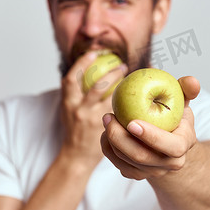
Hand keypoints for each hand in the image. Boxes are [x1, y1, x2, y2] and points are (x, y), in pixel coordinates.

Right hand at [59, 51, 126, 167]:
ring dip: (124, 88)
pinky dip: (130, 103)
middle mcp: (78, 110)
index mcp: (67, 102)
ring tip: (136, 81)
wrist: (76, 155)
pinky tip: (141, 98)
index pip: (71, 79)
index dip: (81, 64)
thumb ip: (78, 93)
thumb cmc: (76, 129)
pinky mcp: (103, 129)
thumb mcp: (70, 109)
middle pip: (96, 87)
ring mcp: (92, 120)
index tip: (94, 54)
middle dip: (112, 74)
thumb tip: (92, 73)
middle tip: (124, 66)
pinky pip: (119, 112)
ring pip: (111, 99)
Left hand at [100, 76, 200, 179]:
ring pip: (126, 161)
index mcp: (183, 145)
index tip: (132, 122)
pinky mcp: (136, 174)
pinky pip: (118, 164)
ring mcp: (152, 171)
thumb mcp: (182, 101)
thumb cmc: (175, 116)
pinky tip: (106, 132)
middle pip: (142, 157)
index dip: (152, 137)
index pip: (171, 147)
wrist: (169, 142)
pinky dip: (108, 148)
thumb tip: (192, 80)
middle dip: (121, 138)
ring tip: (107, 119)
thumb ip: (187, 89)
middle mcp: (169, 163)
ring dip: (111, 140)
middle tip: (108, 117)